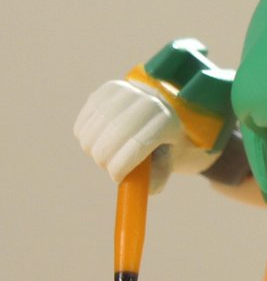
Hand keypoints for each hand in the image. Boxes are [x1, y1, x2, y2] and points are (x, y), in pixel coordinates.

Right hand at [74, 79, 213, 191]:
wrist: (162, 107)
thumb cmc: (164, 141)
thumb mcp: (169, 160)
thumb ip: (159, 177)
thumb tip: (147, 190)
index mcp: (167, 121)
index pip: (137, 146)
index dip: (121, 167)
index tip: (117, 177)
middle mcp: (147, 102)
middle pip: (110, 140)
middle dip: (105, 162)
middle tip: (112, 168)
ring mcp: (125, 92)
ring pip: (91, 133)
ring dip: (94, 151)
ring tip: (108, 153)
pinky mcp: (105, 90)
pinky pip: (82, 125)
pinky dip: (85, 139)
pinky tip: (100, 139)